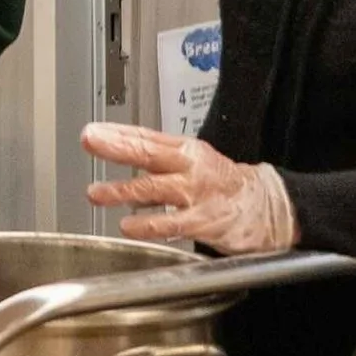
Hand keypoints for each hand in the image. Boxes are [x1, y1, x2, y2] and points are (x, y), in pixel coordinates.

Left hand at [81, 122, 296, 253]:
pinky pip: (171, 223)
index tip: (92, 131)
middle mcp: (189, 167)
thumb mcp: (193, 163)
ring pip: (155, 188)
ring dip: (122, 190)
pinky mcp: (203, 221)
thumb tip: (119, 156)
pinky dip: (148, 224)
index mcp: (186, 150)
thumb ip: (157, 161)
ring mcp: (196, 194)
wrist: (265, 207)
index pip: (147, 137)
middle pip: (148, 154)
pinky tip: (127, 225)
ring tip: (96, 192)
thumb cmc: (223, 185)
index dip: (117, 133)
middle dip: (116, 147)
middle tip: (90, 141)